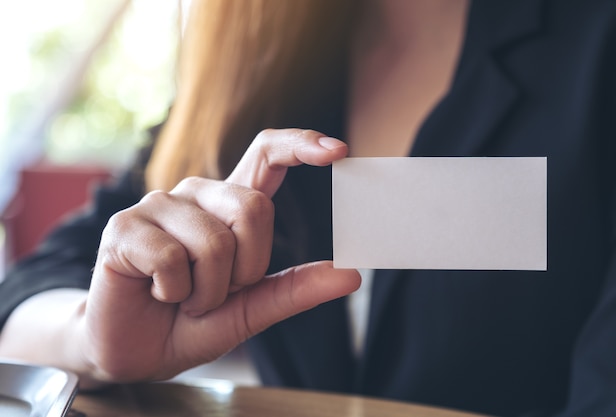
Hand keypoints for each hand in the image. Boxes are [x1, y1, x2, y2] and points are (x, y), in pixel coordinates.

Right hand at [80, 129, 360, 382]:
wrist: (135, 352)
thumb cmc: (191, 323)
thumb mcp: (251, 311)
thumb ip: (294, 289)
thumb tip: (350, 275)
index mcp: (229, 207)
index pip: (266, 154)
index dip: (300, 145)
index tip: (338, 150)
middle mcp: (196, 195)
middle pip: (252, 209)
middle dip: (246, 269)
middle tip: (219, 293)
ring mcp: (158, 206)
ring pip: (214, 242)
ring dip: (207, 291)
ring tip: (184, 298)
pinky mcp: (124, 226)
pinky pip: (170, 258)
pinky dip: (173, 293)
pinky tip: (156, 293)